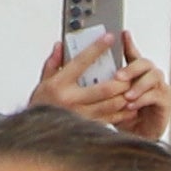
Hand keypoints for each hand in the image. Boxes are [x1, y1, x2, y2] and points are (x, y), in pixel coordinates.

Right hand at [50, 35, 170, 140]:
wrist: (38, 133)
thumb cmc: (41, 104)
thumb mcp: (43, 81)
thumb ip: (53, 63)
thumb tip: (60, 45)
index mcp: (60, 84)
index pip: (82, 62)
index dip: (97, 48)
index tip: (110, 37)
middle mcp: (72, 100)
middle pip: (105, 88)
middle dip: (122, 80)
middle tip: (129, 72)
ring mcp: (81, 115)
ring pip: (112, 104)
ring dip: (126, 95)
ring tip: (132, 87)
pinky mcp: (88, 127)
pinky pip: (111, 119)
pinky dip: (123, 112)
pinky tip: (130, 106)